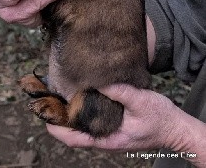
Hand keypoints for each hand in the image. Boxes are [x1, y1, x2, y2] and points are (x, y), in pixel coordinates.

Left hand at [47, 84, 176, 150]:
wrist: (175, 127)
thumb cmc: (160, 119)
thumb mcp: (141, 102)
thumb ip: (121, 92)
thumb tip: (100, 82)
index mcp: (108, 138)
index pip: (75, 139)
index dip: (58, 129)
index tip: (45, 116)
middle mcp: (105, 136)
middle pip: (74, 131)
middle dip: (60, 117)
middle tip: (47, 99)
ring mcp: (108, 130)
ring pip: (82, 124)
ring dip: (70, 111)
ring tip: (59, 94)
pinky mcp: (113, 123)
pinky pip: (92, 117)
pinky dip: (82, 107)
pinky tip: (80, 93)